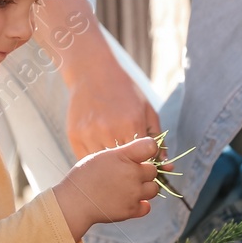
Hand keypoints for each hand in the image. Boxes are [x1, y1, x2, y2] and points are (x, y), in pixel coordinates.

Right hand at [32, 0, 161, 156]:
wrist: (93, 73)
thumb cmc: (125, 92)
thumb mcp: (147, 110)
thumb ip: (157, 139)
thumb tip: (167, 167)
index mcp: (132, 124)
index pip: (143, 160)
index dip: (144, 164)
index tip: (144, 163)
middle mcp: (110, 130)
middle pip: (123, 166)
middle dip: (128, 169)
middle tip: (129, 165)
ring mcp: (90, 134)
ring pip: (103, 166)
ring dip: (109, 168)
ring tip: (113, 162)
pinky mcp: (74, 136)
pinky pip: (86, 160)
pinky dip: (94, 162)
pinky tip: (99, 156)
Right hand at [52, 135, 162, 240]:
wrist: (73, 202)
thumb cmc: (84, 176)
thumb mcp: (102, 156)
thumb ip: (123, 153)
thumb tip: (142, 153)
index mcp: (124, 157)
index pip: (150, 146)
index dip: (149, 148)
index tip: (143, 153)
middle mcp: (132, 174)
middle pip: (153, 170)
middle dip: (143, 171)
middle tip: (127, 174)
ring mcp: (133, 193)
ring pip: (153, 189)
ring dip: (144, 188)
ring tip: (129, 188)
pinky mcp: (131, 210)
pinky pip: (147, 207)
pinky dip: (140, 205)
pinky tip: (128, 200)